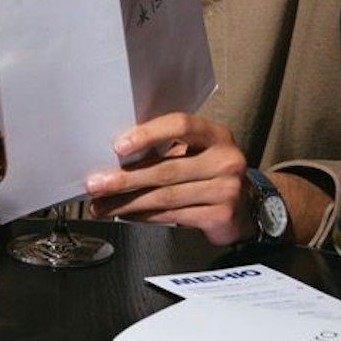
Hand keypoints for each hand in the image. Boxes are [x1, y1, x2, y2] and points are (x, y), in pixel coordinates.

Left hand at [83, 111, 250, 244]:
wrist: (245, 204)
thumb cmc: (207, 170)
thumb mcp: (193, 150)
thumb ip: (164, 147)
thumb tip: (112, 155)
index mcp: (214, 134)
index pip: (180, 125)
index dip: (148, 134)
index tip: (118, 146)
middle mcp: (225, 159)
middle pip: (166, 169)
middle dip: (124, 179)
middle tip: (95, 184)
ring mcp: (226, 189)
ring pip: (165, 196)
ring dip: (127, 203)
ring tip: (101, 206)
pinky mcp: (221, 215)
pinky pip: (173, 215)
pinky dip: (145, 216)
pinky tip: (127, 214)